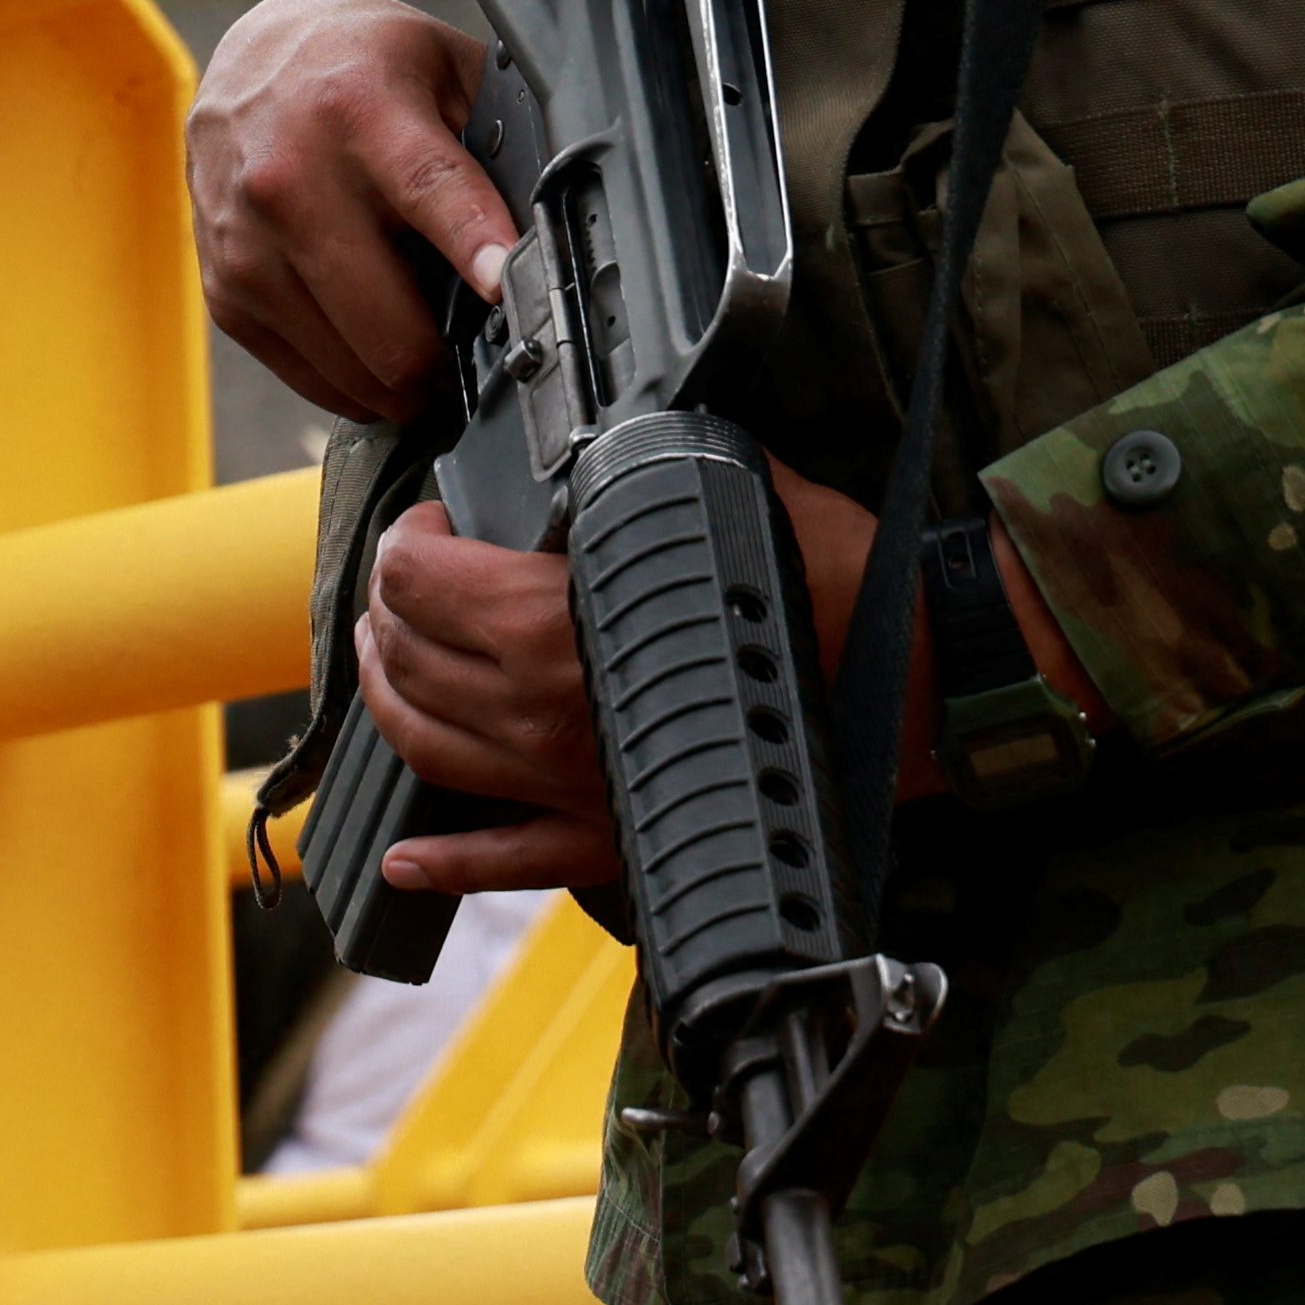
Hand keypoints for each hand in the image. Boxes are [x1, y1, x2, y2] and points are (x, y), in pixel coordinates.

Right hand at [187, 0, 516, 426]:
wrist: (245, 55)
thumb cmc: (357, 65)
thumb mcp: (438, 62)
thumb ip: (497, 130)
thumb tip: (561, 215)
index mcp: (359, 109)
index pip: (427, 188)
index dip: (474, 243)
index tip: (506, 286)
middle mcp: (291, 178)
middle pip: (387, 319)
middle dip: (448, 361)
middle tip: (478, 357)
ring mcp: (249, 241)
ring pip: (350, 364)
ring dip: (402, 381)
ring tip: (427, 355)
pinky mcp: (225, 286)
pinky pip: (305, 374)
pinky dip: (352, 382)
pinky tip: (374, 355)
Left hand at [344, 457, 898, 905]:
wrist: (919, 686)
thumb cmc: (834, 588)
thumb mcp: (722, 488)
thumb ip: (635, 471)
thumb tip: (595, 440)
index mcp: (553, 626)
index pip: (422, 580)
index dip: (409, 540)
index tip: (434, 521)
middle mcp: (544, 716)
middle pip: (407, 663)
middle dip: (385, 611)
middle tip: (402, 580)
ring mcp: (571, 787)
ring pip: (429, 750)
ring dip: (386, 701)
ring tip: (384, 661)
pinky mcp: (613, 838)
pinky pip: (507, 863)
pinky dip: (446, 861)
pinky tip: (406, 855)